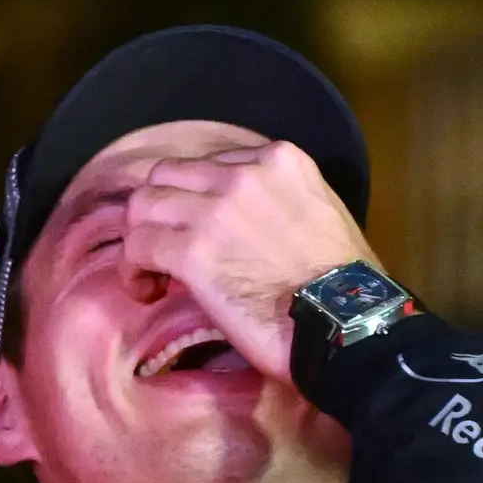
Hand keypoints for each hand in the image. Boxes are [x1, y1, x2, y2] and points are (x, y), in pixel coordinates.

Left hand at [116, 139, 374, 386]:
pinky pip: (138, 246)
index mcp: (279, 160)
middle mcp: (243, 173)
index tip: (201, 231)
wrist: (349, 323)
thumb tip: (247, 224)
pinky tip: (148, 292)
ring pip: (142, 206)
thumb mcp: (322, 213)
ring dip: (141, 240)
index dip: (196, 199)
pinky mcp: (193, 251)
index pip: (209, 163)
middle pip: (166, 176)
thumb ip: (281, 201)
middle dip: (160, 213)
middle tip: (167, 251)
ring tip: (153, 275)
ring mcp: (215, 209)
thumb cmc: (346, 284)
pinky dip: (134, 270)